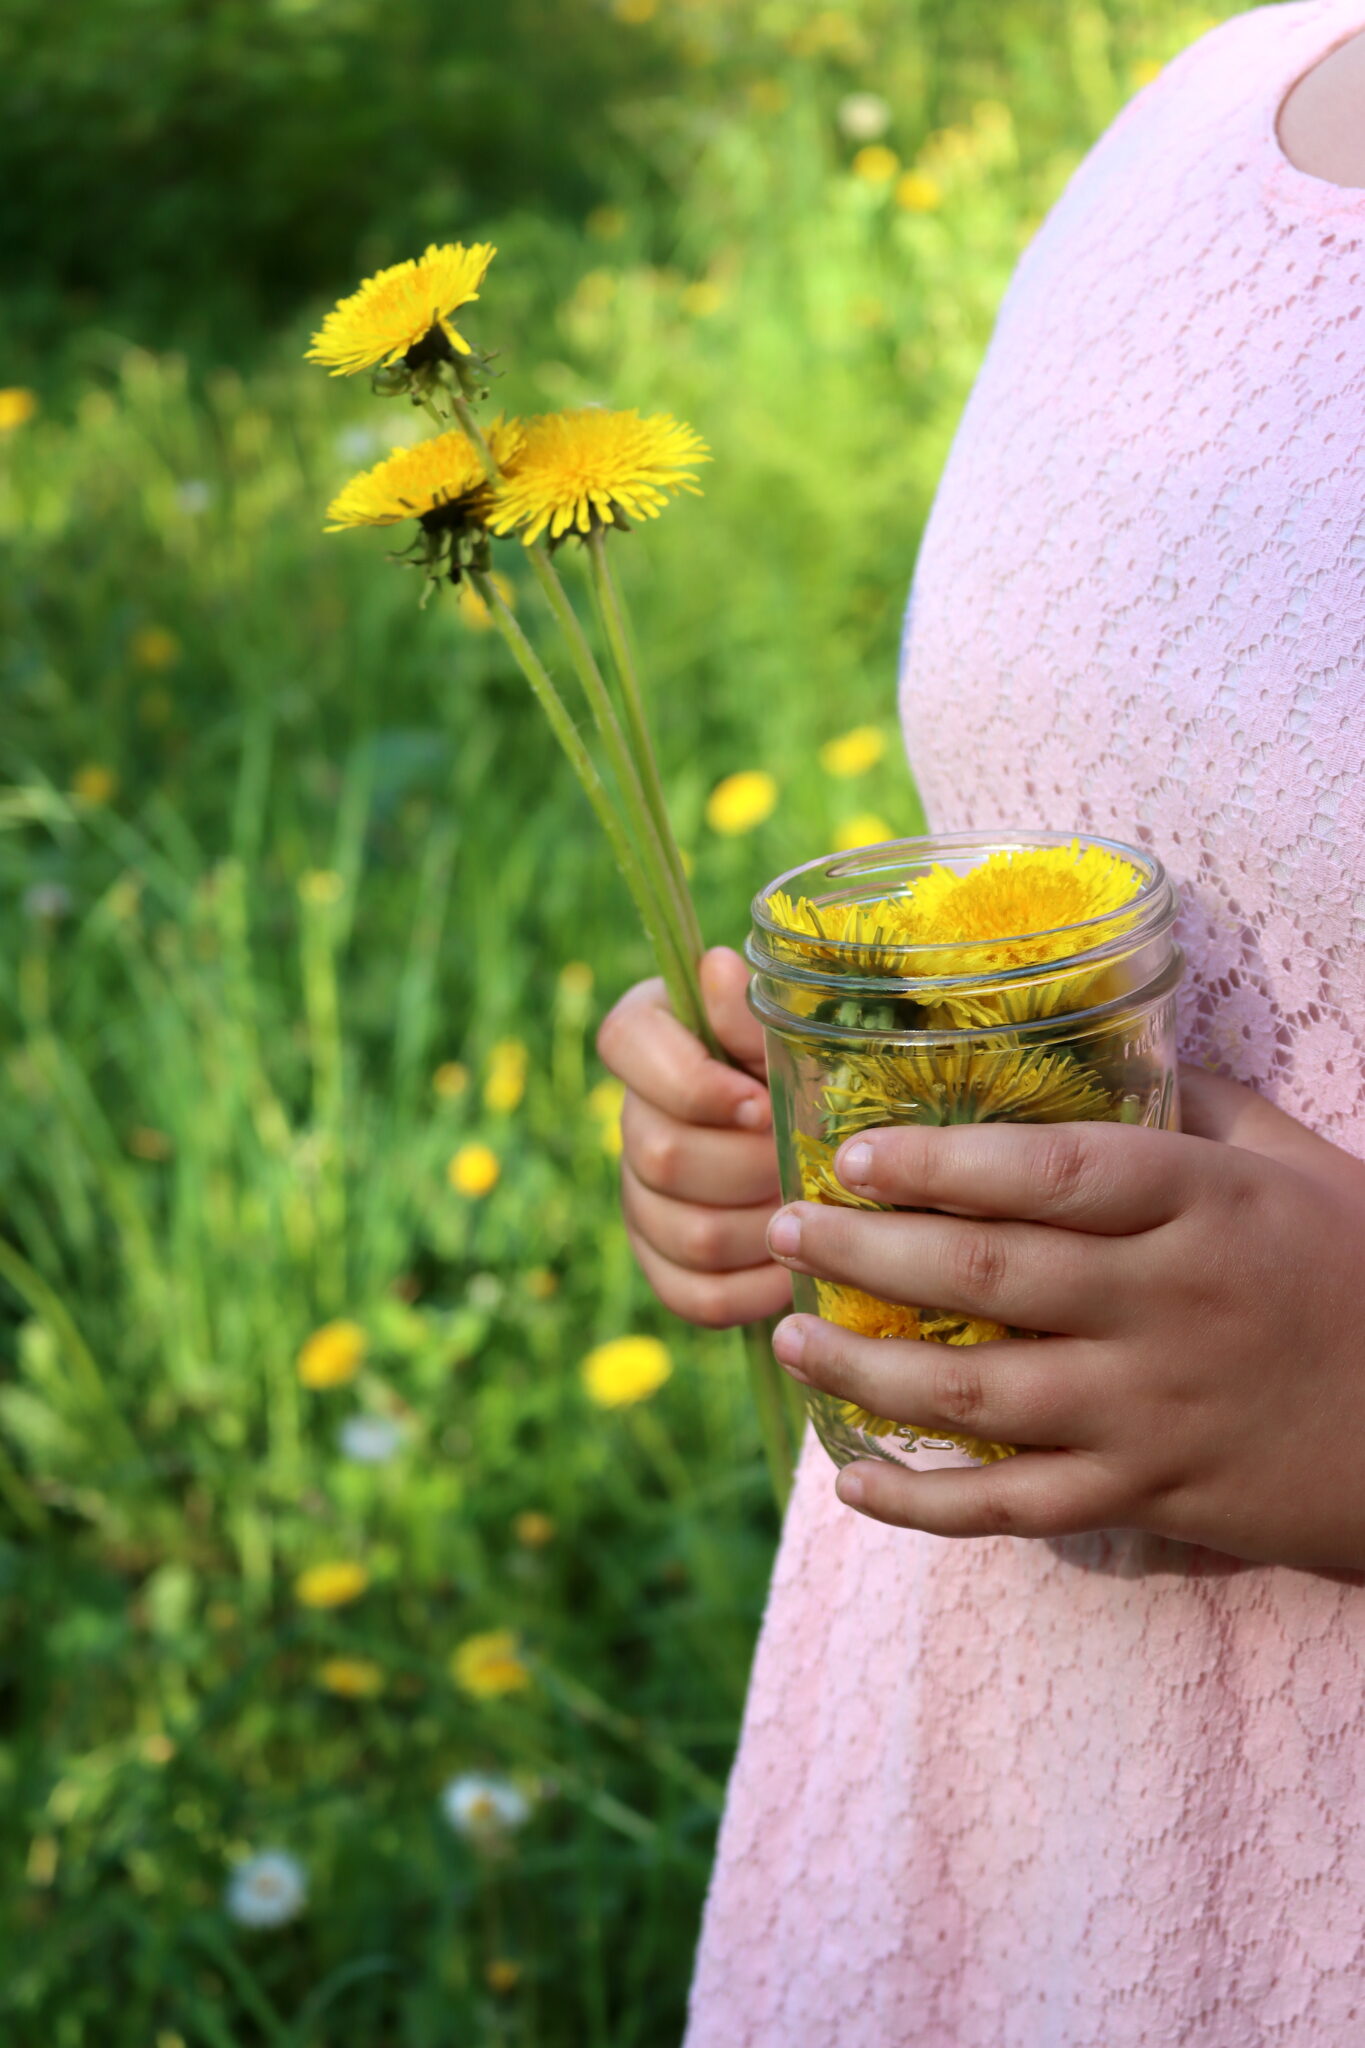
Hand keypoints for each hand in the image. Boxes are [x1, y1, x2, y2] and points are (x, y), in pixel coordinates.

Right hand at [597, 946, 791, 1327]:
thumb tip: (718, 968)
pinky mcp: (665, 1262)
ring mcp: (641, 1195)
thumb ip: (755, 1012)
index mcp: (652, 1035)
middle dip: (751, 1166)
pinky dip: (755, 1289)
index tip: (757, 1101)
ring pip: (686, 1231)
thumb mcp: (796, 1026)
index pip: (624, 1044)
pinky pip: (694, 1295)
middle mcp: (634, 1116)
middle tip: (809, 1163)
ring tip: (816, 1214)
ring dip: (765, 1228)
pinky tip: (799, 1269)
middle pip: (661, 1154)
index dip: (689, 1083)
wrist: (839, 1131)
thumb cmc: (817, 1059)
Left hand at [765, 1067, 1364, 1566]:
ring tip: (788, 1332)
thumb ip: (1194, 1105)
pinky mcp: (1148, 1497)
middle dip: (867, 1250)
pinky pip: (1016, 1509)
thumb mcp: (1300, 1164)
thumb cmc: (1364, 1273)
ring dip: (866, 1366)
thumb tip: (1094, 1044)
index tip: (854, 1151)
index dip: (943, 1161)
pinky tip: (853, 1481)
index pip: (1054, 1175)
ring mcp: (1151, 1411)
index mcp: (1203, 1209)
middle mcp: (1167, 1307)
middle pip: (989, 1275)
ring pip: (980, 1395)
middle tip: (783, 1226)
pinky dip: (926, 1504)